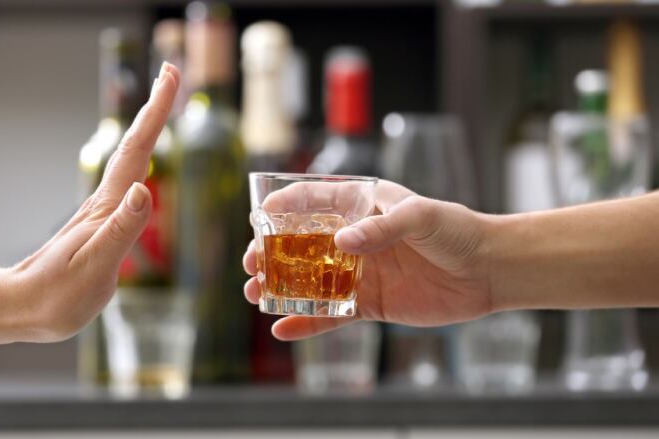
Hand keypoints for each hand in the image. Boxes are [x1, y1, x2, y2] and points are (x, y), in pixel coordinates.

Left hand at [7, 63, 179, 342]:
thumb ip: (122, 228)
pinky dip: (140, 164)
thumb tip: (146, 189)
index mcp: (108, 206)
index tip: (169, 74)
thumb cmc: (59, 294)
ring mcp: (102, 214)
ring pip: (130, 163)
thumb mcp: (96, 266)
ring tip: (160, 110)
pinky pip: (127, 185)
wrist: (22, 308)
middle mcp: (106, 202)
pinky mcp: (101, 229)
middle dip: (154, 110)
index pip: (138, 150)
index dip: (155, 112)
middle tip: (170, 75)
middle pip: (135, 147)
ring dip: (147, 132)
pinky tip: (142, 171)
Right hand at [243, 179, 494, 339]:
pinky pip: (332, 314)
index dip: (285, 207)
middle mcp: (356, 238)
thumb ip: (382, 227)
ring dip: (281, 286)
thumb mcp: (422, 216)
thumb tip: (342, 242)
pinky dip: (307, 322)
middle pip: (302, 244)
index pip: (315, 201)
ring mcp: (360, 272)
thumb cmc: (457, 230)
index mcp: (363, 207)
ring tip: (255, 293)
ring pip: (310, 280)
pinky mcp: (370, 304)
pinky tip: (282, 329)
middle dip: (272, 252)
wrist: (488, 271)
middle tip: (252, 263)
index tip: (258, 217)